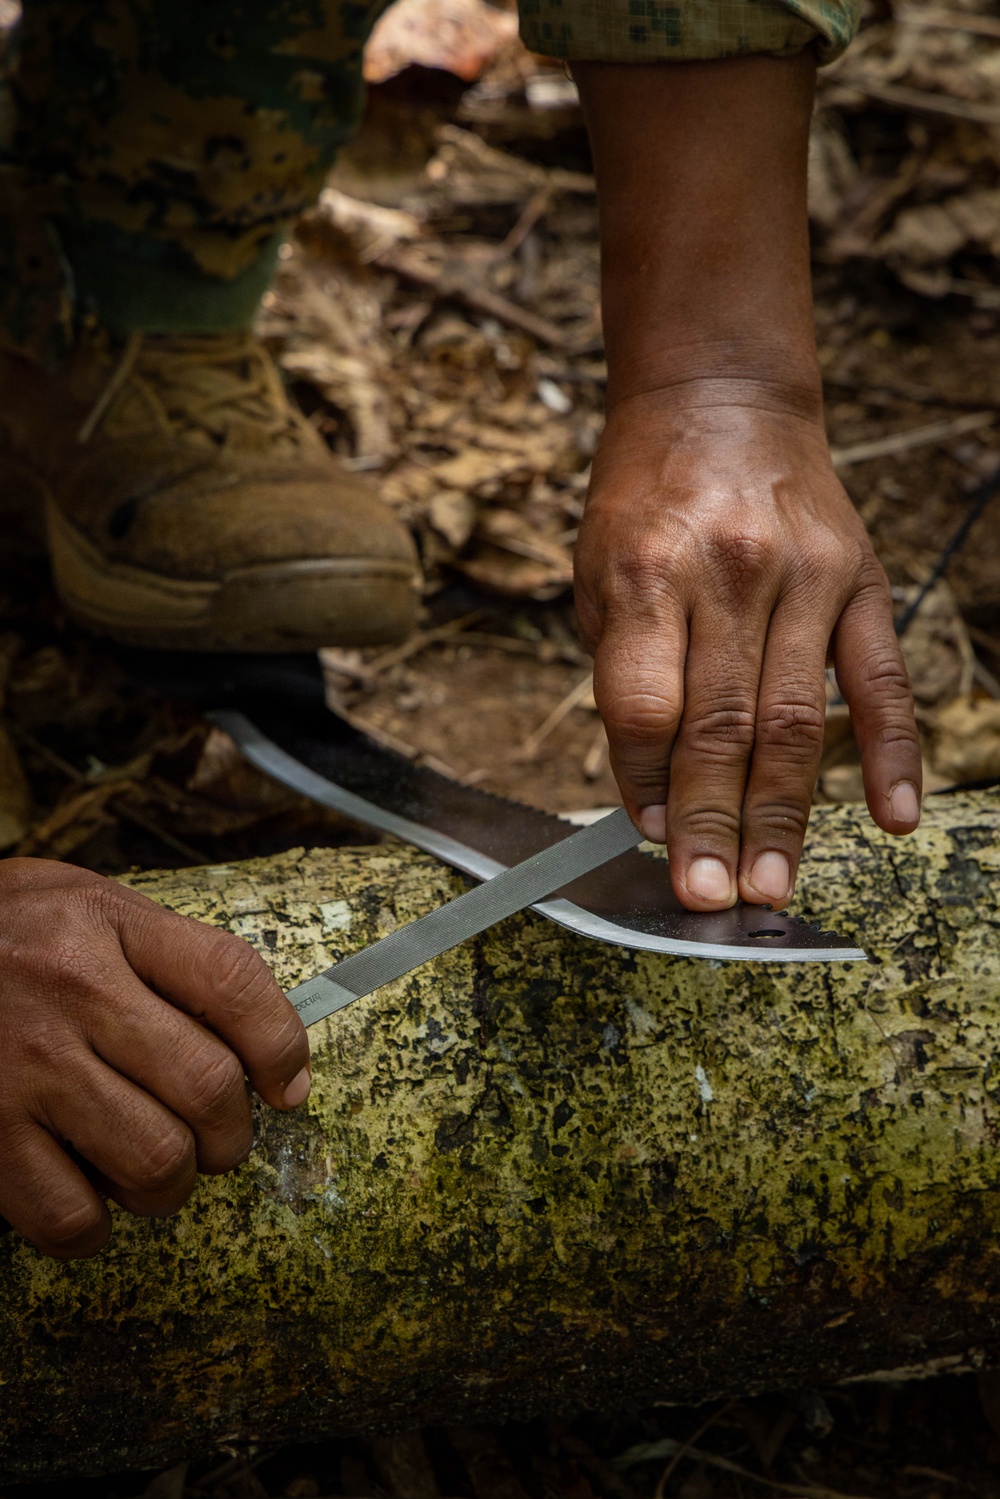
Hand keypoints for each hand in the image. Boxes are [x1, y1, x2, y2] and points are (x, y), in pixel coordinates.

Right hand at [0, 858, 309, 1257]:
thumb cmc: (2, 935)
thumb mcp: (87, 907)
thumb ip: (172, 960)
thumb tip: (270, 1056)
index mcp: (106, 924)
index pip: (232, 981)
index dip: (282, 1045)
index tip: (287, 1084)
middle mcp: (70, 990)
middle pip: (207, 1084)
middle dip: (232, 1133)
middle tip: (217, 1137)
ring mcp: (24, 1068)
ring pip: (155, 1160)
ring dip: (173, 1183)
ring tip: (156, 1165)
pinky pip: (71, 1216)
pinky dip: (94, 1226)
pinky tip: (86, 1193)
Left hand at [575, 391, 921, 909]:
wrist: (718, 397)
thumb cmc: (643, 497)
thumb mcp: (596, 570)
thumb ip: (622, 672)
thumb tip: (646, 789)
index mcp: (645, 572)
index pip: (645, 707)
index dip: (645, 784)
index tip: (651, 841)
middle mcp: (727, 575)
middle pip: (721, 726)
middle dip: (713, 824)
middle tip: (711, 899)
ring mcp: (803, 578)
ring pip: (795, 720)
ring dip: (783, 815)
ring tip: (771, 887)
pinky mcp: (860, 580)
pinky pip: (881, 681)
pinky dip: (890, 753)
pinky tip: (891, 818)